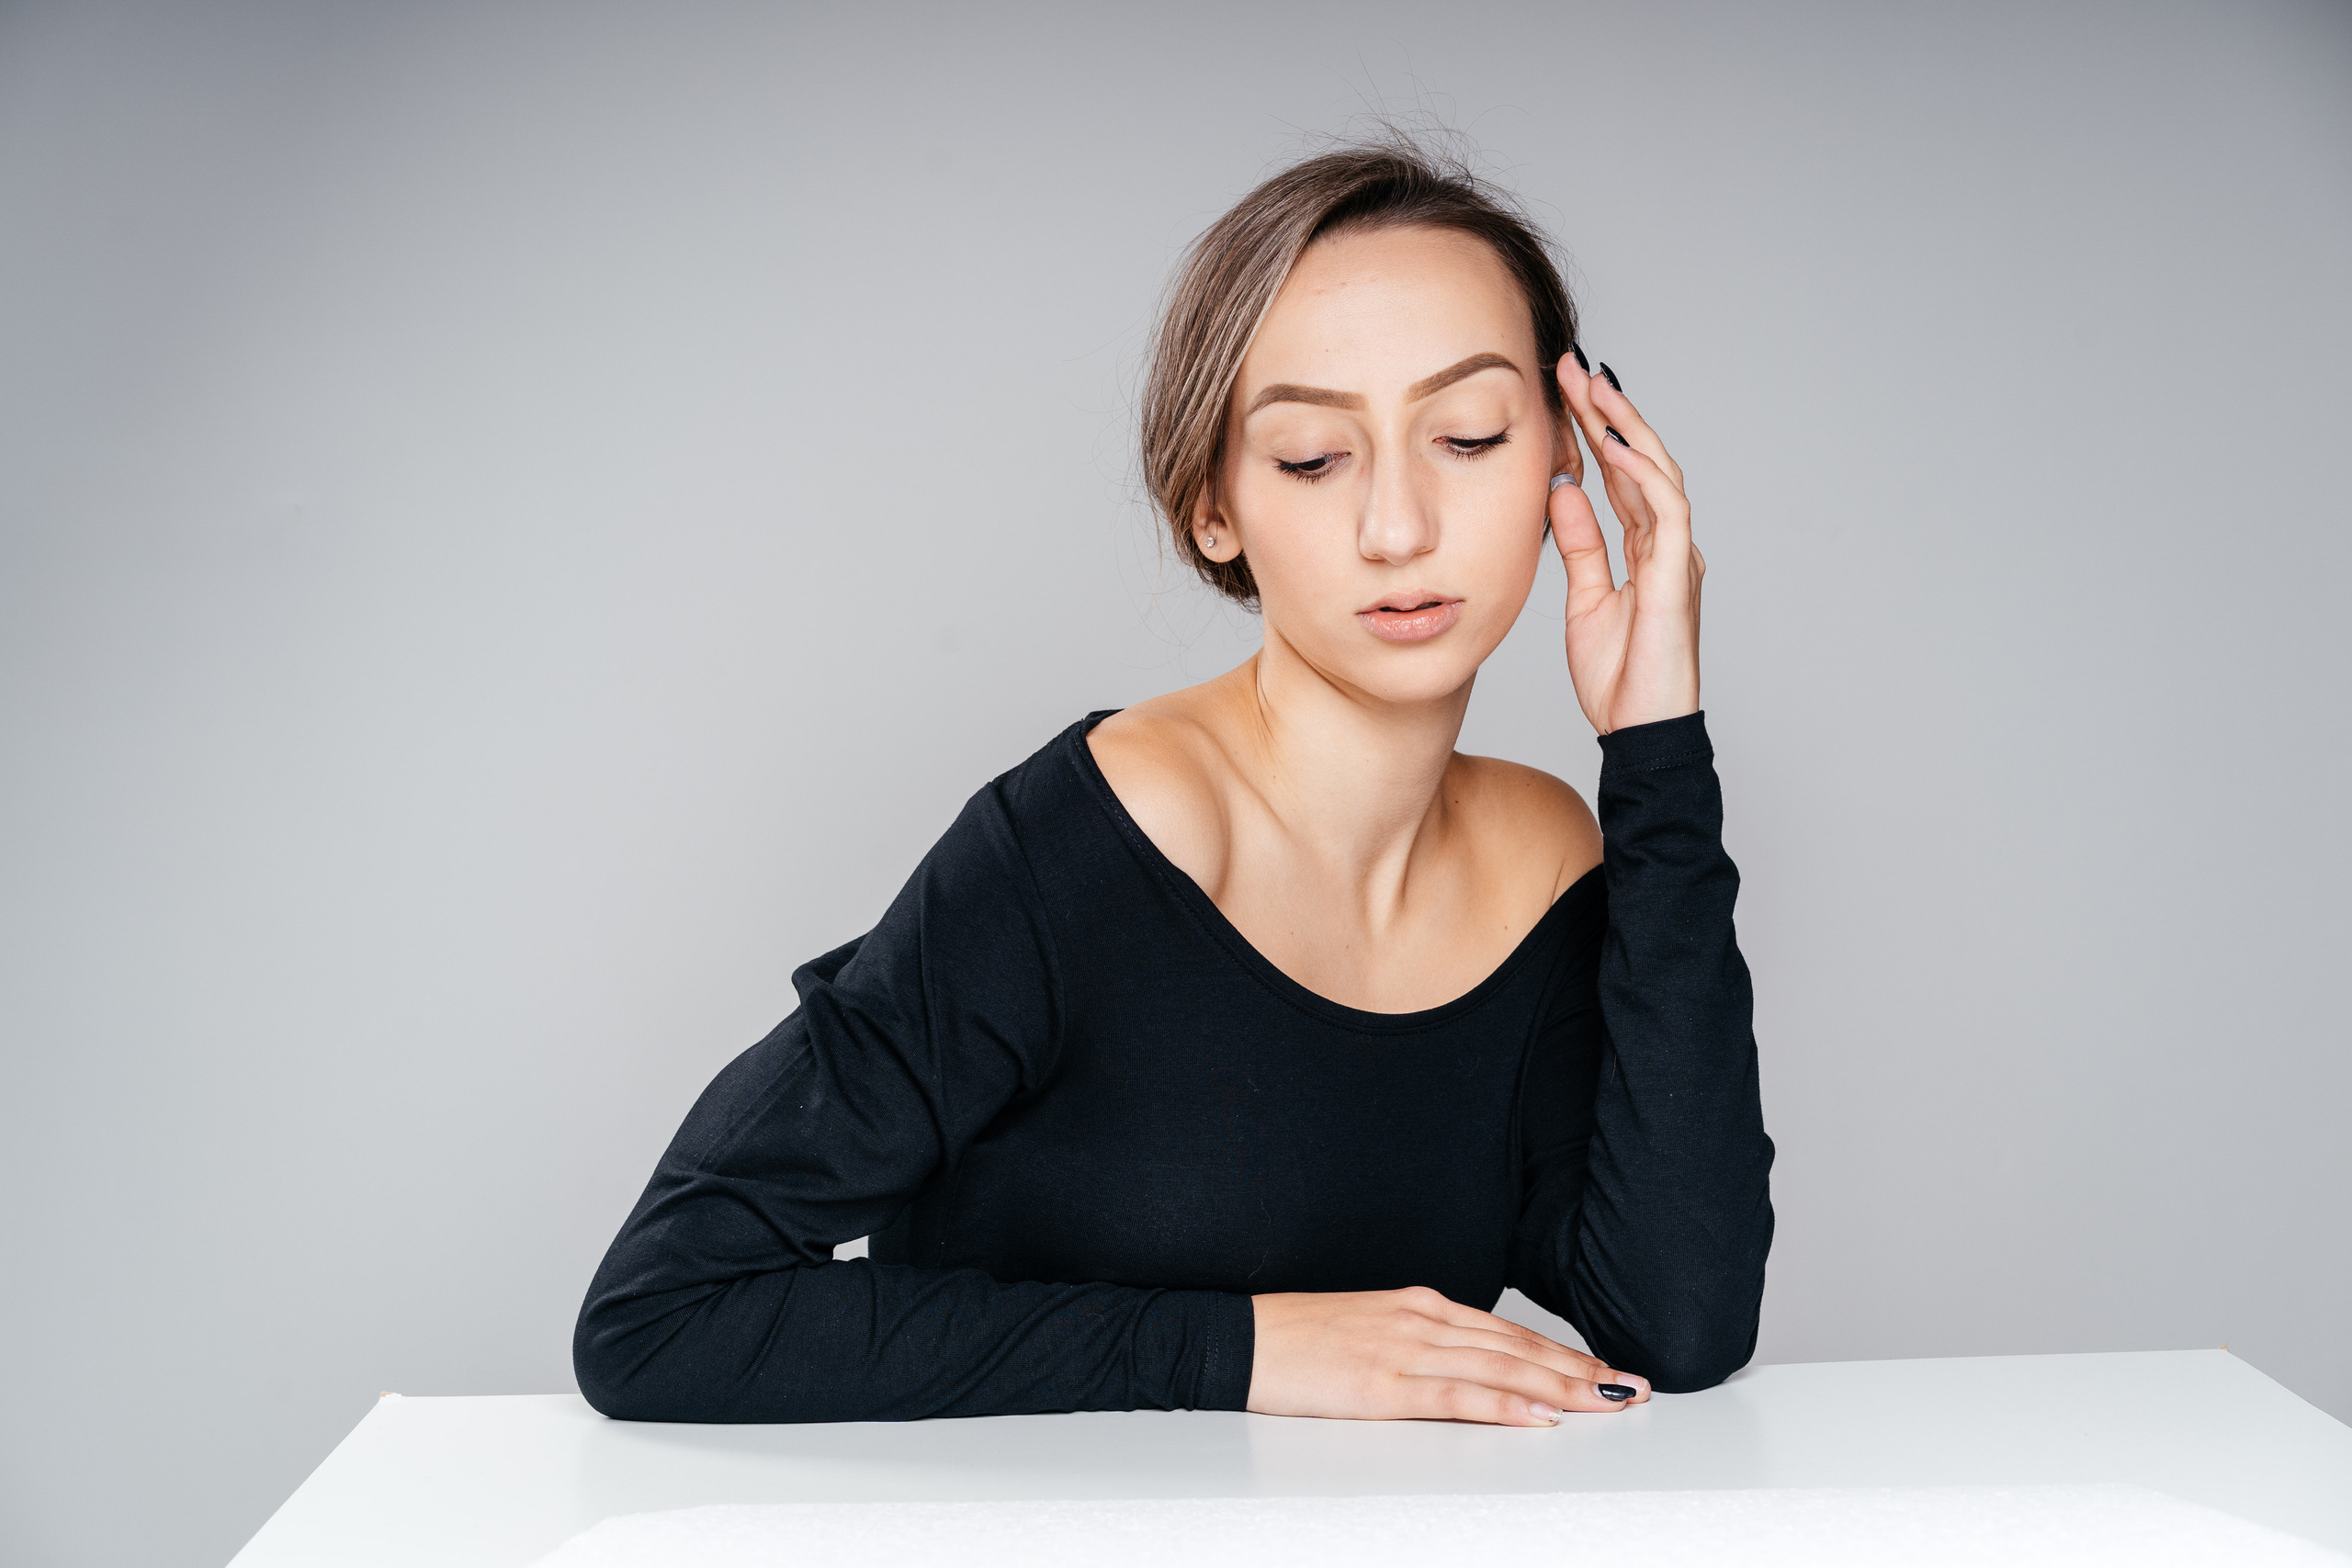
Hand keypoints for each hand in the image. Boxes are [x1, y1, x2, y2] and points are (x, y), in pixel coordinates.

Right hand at [1247, 1286, 1652, 1423]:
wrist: (1239, 1338)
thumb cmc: (1298, 1340)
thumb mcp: (1370, 1332)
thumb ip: (1421, 1346)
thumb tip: (1468, 1369)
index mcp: (1420, 1306)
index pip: (1509, 1332)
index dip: (1563, 1352)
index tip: (1604, 1368)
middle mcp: (1422, 1320)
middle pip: (1518, 1349)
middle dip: (1580, 1369)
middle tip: (1632, 1387)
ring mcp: (1404, 1350)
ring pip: (1501, 1369)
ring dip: (1561, 1387)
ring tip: (1607, 1401)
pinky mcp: (1383, 1385)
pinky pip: (1456, 1397)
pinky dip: (1504, 1405)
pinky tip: (1539, 1417)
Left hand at [1546, 358, 1702, 734]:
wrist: (1639, 731)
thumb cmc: (1619, 677)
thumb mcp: (1583, 599)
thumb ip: (1580, 545)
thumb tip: (1562, 492)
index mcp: (1645, 549)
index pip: (1620, 474)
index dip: (1594, 430)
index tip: (1562, 391)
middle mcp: (1668, 545)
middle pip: (1640, 461)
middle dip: (1607, 411)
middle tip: (1573, 367)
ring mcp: (1677, 557)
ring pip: (1658, 473)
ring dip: (1625, 428)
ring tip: (1594, 387)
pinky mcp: (1677, 576)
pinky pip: (1666, 512)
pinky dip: (1643, 476)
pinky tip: (1617, 446)